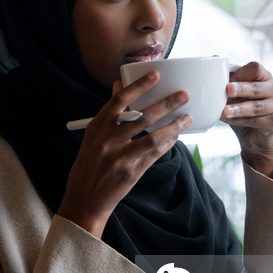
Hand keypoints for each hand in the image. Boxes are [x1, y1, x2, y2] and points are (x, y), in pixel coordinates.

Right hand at [58, 71, 191, 237]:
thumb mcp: (94, 134)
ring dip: (173, 126)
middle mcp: (107, 140)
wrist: (85, 198)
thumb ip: (110, 111)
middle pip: (142, 117)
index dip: (138, 86)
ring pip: (153, 137)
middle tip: (184, 94)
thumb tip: (118, 83)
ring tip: (188, 117)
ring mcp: (120, 158)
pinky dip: (167, 143)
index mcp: (97, 126)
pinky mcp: (131, 173)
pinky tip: (176, 136)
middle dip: (166, 104)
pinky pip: (154, 154)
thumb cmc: (90, 161)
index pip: (119, 100)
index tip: (155, 74)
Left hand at [221, 61, 272, 178]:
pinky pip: (255, 121)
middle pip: (257, 86)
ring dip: (238, 108)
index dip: (240, 73)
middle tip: (227, 90)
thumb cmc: (243, 110)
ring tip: (223, 111)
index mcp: (265, 76)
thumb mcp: (234, 94)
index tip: (225, 81)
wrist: (255, 140)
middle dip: (241, 88)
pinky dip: (239, 120)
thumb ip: (228, 78)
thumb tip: (213, 58)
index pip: (255, 68)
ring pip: (256, 106)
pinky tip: (227, 120)